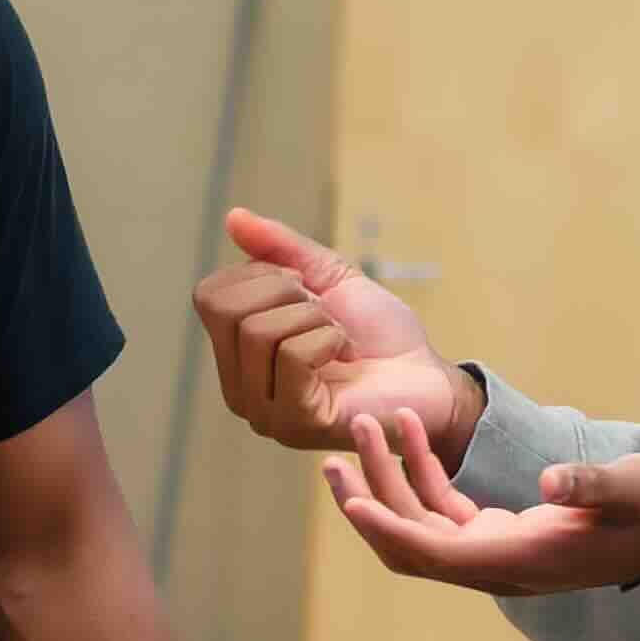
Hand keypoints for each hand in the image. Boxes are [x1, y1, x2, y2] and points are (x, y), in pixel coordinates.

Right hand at [197, 208, 464, 459]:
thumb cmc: (379, 335)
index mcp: (237, 355)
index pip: (210, 295)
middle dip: (288, 294)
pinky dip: (328, 339)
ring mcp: (264, 413)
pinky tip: (346, 357)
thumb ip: (280, 248)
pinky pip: (292, 356)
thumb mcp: (328, 276)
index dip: (262, 276)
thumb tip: (234, 217)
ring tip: (339, 339)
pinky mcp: (297, 423)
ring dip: (315, 319)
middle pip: (229, 311)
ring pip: (259, 332)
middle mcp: (239, 390)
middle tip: (325, 314)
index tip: (305, 292)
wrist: (429, 377)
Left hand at [327, 394, 639, 597]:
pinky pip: (444, 509)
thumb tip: (552, 481)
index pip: (436, 553)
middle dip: (368, 502)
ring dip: (388, 481)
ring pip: (420, 524)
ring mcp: (494, 551)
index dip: (390, 529)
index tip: (351, 501)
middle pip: (410, 544)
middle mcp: (496, 564)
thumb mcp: (637, 489)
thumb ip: (594, 485)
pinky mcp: (499, 533)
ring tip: (364, 429)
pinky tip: (409, 431)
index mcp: (520, 559)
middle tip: (334, 456)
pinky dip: (422, 472)